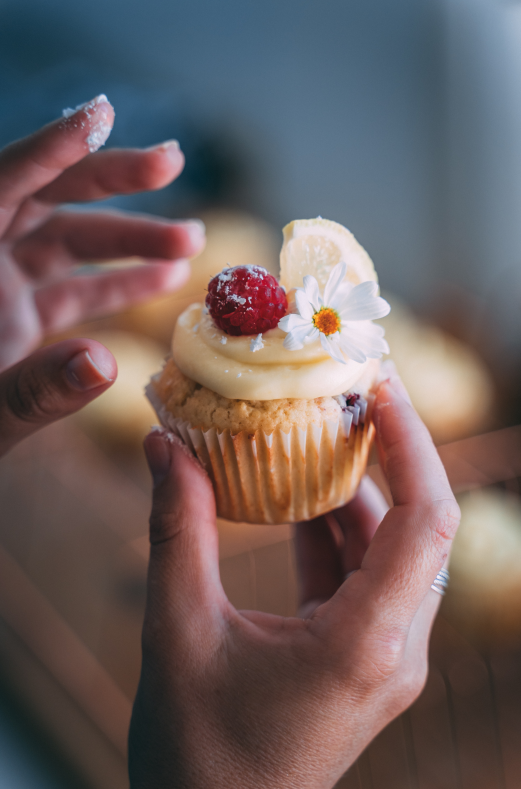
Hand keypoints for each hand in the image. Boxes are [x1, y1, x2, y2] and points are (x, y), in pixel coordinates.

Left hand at [0, 95, 203, 455]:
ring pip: (67, 242)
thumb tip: (103, 365)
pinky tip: (167, 279)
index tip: (103, 115)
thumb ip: (35, 390)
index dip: (50, 149)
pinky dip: (118, 284)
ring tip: (192, 241)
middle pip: (44, 198)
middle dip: (111, 178)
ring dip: (132, 237)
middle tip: (172, 161)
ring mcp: (1, 288)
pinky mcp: (19, 317)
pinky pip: (72, 289)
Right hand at [129, 372, 459, 788]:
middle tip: (345, 395)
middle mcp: (394, 648)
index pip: (426, 519)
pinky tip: (295, 495)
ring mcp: (383, 656)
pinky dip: (335, 529)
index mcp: (365, 644)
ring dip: (356, 490)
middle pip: (420, 526)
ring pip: (390, 548)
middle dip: (388, 453)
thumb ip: (177, 531)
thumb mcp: (179, 632)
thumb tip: (167, 446)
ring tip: (316, 432)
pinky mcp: (360, 657)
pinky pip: (363, 575)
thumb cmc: (198, 753)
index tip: (379, 385)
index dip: (412, 442)